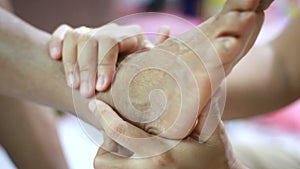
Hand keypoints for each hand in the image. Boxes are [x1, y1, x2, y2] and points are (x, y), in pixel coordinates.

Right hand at [48, 24, 169, 96]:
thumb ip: (161, 51)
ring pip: (76, 38)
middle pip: (92, 41)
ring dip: (71, 62)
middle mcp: (111, 31)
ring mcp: (94, 33)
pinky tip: (54, 57)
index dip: (104, 63)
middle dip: (87, 68)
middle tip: (86, 93)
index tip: (101, 87)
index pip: (112, 42)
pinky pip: (64, 33)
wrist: (128, 75)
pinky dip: (57, 42)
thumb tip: (166, 28)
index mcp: (131, 36)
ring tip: (73, 86)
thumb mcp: (153, 65)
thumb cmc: (142, 73)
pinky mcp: (79, 38)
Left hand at [88, 99, 245, 168]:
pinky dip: (118, 164)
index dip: (104, 116)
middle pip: (103, 160)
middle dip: (103, 142)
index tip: (96, 103)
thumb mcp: (215, 133)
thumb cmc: (218, 159)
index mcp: (161, 153)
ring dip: (109, 155)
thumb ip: (206, 109)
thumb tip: (203, 80)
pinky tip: (131, 153)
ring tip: (121, 142)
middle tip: (112, 130)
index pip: (120, 132)